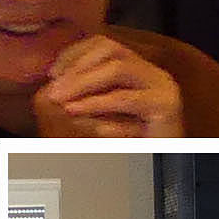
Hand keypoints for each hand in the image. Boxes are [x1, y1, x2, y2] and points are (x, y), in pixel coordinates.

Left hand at [31, 36, 187, 139]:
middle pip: (111, 49)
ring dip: (83, 82)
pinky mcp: (166, 107)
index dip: (74, 54)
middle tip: (53, 90)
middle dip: (76, 67)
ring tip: (60, 100)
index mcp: (136, 72)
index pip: (103, 45)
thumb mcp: (92, 115)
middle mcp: (153, 74)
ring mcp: (163, 88)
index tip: (51, 74)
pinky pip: (127, 99)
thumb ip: (76, 97)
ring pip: (119, 68)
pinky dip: (97, 104)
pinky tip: (75, 112)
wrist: (157, 173)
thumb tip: (52, 84)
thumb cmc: (120, 146)